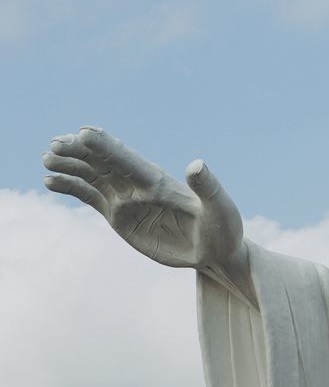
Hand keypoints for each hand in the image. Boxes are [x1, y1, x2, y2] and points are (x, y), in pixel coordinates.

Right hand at [42, 127, 254, 301]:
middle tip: (55, 145)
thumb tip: (197, 165)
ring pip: (92, 177)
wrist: (216, 253)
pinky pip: (90, 197)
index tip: (82, 133)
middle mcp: (139, 186)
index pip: (129, 160)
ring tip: (46, 159)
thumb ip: (209, 188)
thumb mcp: (221, 209)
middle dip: (80, 152)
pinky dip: (71, 187)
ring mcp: (127, 200)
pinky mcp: (120, 217)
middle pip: (104, 163)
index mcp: (160, 181)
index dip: (107, 147)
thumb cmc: (224, 230)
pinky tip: (50, 181)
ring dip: (70, 166)